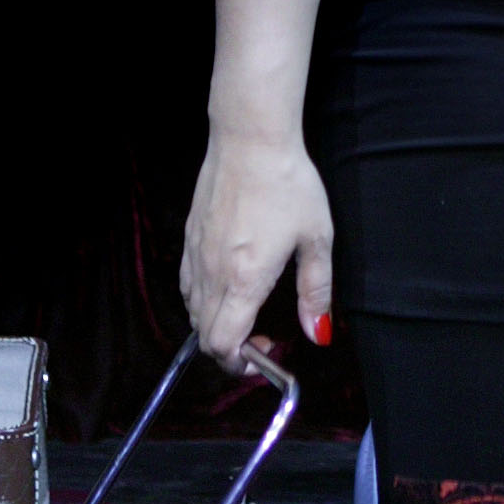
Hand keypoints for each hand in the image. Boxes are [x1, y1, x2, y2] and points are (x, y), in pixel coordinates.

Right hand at [181, 128, 335, 370]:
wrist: (250, 140)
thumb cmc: (288, 184)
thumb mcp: (316, 239)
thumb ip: (315, 291)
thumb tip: (318, 332)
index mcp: (245, 279)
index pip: (223, 344)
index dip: (240, 364)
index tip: (264, 355)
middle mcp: (213, 273)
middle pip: (205, 336)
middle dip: (230, 350)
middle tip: (260, 337)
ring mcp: (196, 256)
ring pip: (192, 312)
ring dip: (216, 325)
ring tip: (245, 312)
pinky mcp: (188, 239)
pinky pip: (186, 286)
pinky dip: (202, 301)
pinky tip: (226, 286)